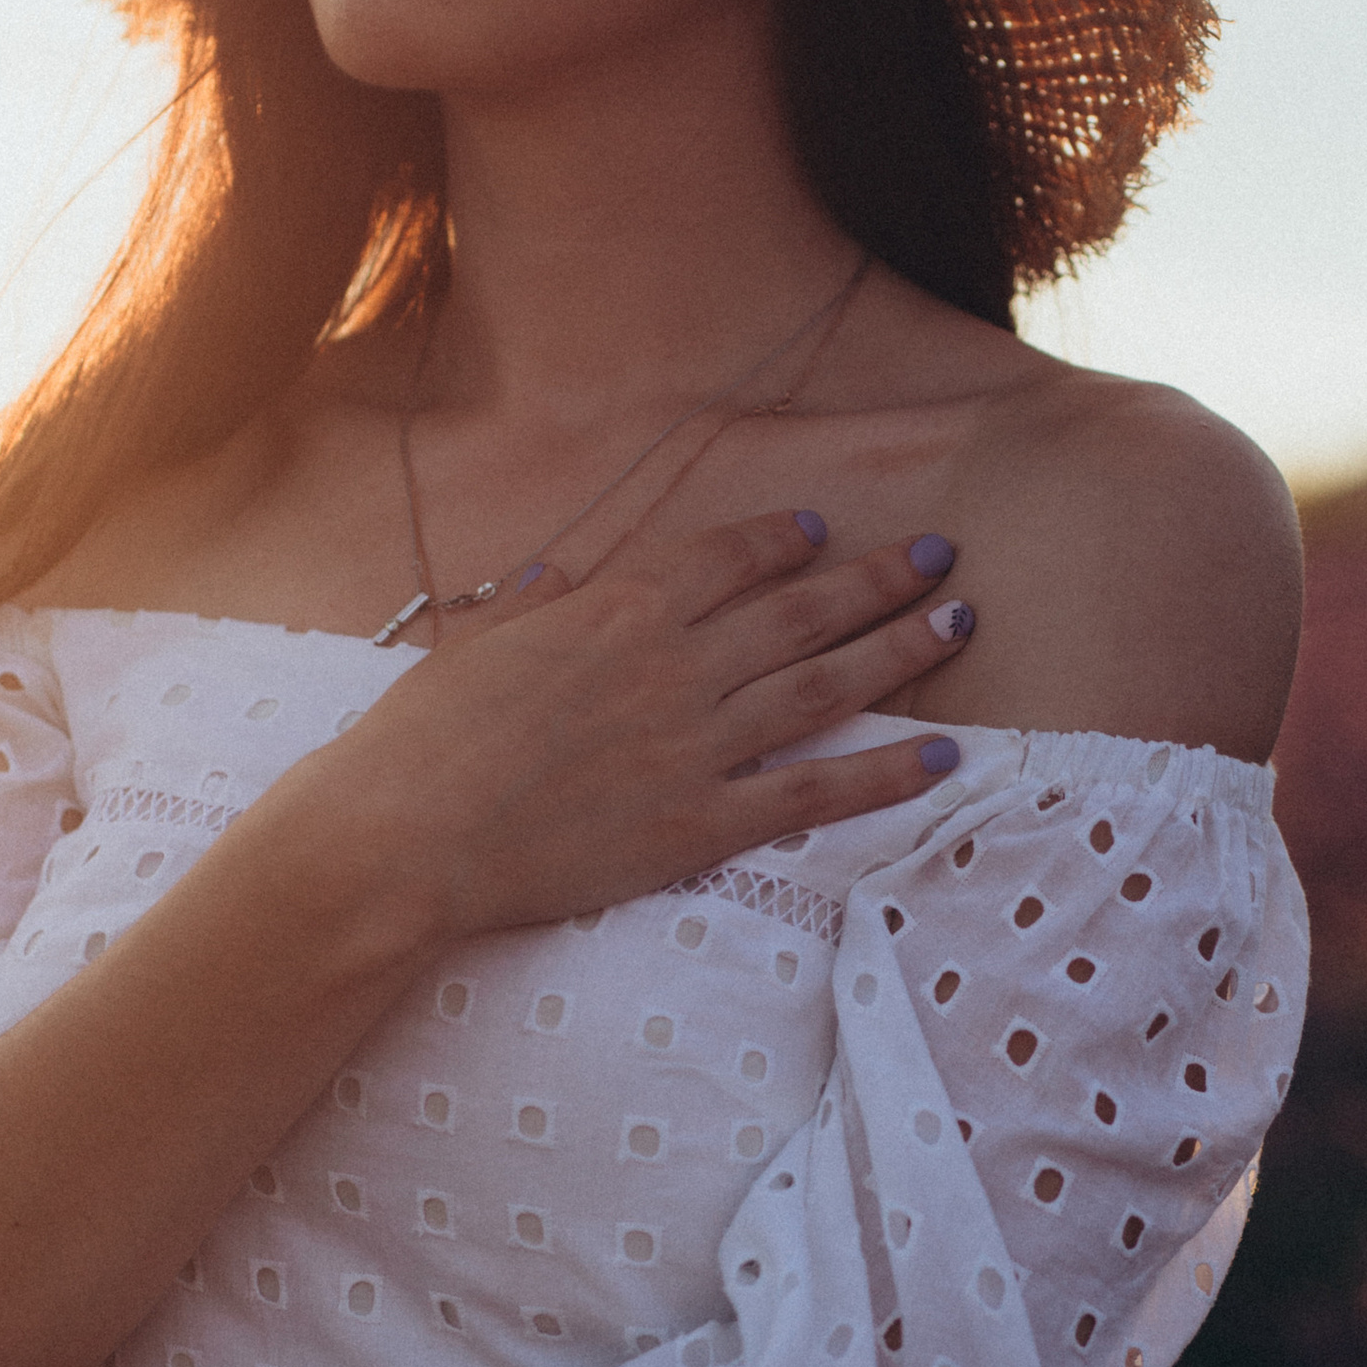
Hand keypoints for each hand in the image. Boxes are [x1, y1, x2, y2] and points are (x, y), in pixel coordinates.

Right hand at [326, 506, 977, 945]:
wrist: (404, 836)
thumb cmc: (420, 742)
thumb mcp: (472, 648)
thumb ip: (530, 609)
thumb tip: (554, 575)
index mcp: (616, 611)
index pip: (724, 558)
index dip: (781, 541)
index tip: (818, 531)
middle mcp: (673, 666)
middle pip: (801, 610)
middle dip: (879, 578)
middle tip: (941, 556)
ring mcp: (694, 745)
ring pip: (824, 686)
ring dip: (900, 652)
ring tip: (961, 627)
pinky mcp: (699, 825)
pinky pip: (811, 794)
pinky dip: (882, 775)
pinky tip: (940, 757)